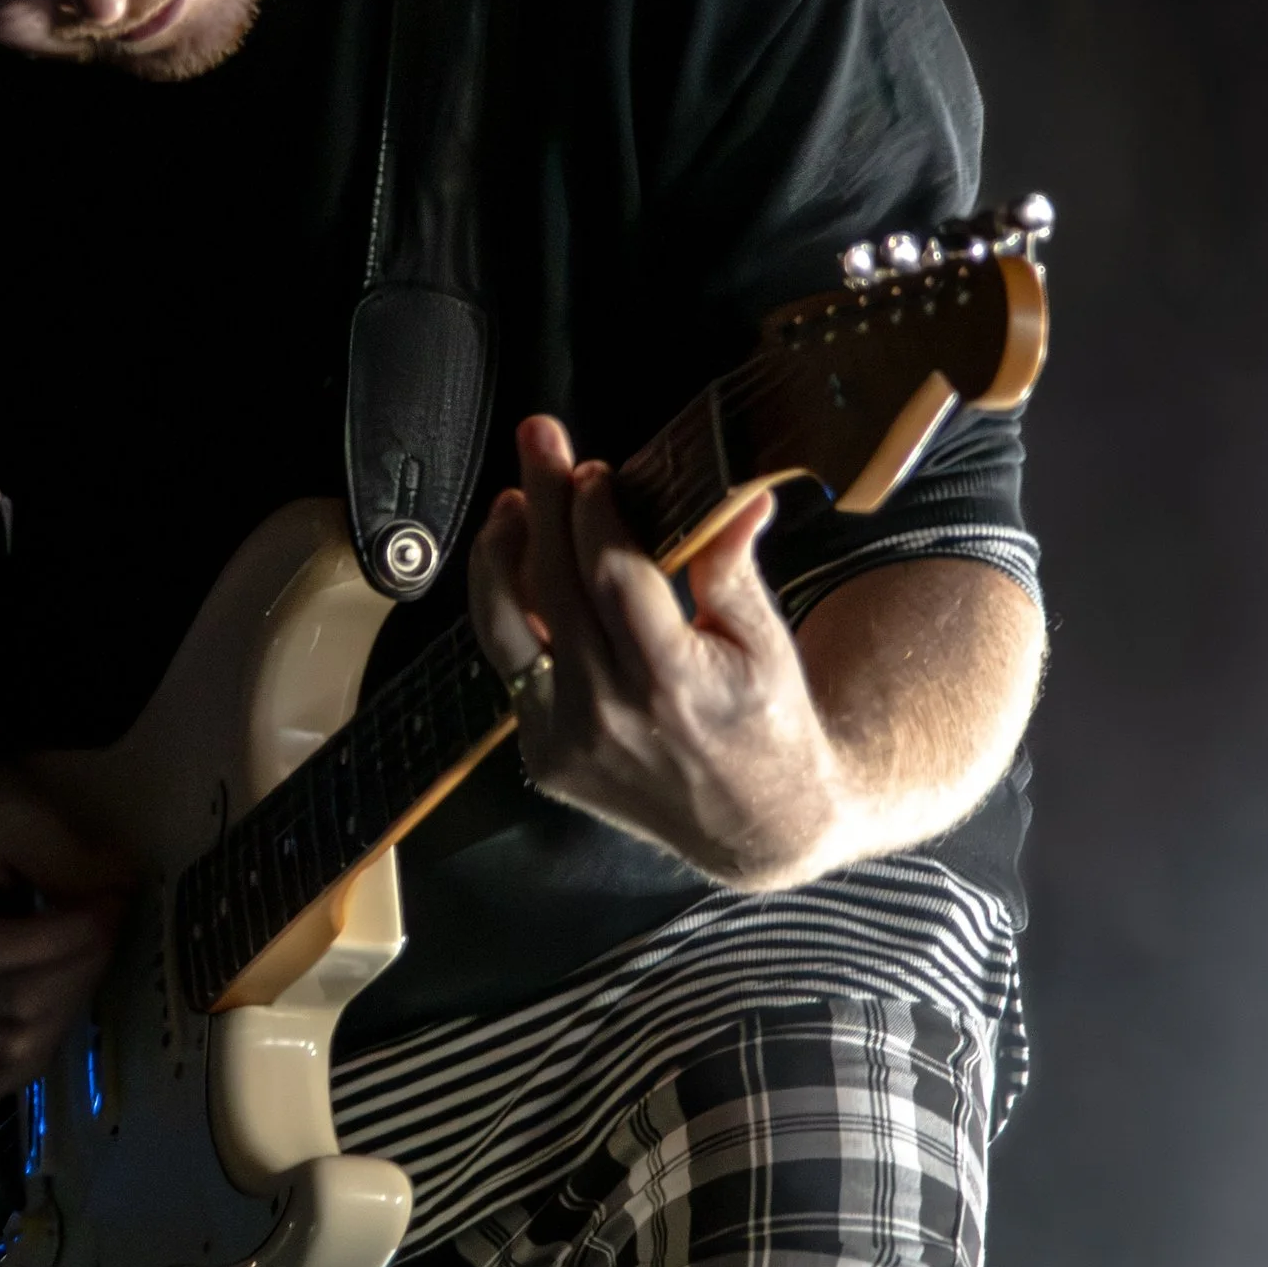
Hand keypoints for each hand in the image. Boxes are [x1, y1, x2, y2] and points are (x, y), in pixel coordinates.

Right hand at [0, 771, 131, 1085]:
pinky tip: (62, 1006)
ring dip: (74, 997)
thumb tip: (124, 891)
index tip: (110, 900)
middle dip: (83, 964)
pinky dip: (36, 1052)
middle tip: (113, 913)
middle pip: (16, 1007)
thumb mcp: (18, 815)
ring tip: (93, 948)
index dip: (63, 938)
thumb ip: (69, 859)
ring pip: (19, 1042)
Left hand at [467, 415, 859, 888]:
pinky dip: (511, 616)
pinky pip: (512, 670)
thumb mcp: (767, 643)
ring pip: (504, 629)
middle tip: (538, 440)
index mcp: (672, 680)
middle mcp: (610, 712)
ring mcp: (567, 740)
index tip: (593, 469)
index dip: (593, 511)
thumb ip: (733, 568)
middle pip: (552, 584)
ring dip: (499, 556)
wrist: (755, 826)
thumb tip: (739, 494)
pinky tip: (521, 570)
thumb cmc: (768, 725)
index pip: (611, 573)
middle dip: (542, 500)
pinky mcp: (544, 757)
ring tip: (511, 504)